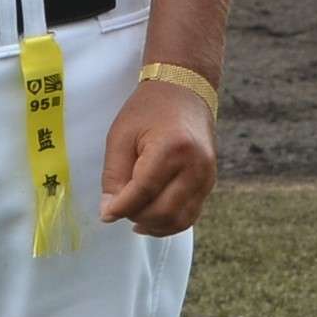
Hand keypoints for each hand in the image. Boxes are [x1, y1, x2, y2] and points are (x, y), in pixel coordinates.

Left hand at [97, 76, 215, 235]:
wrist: (184, 91)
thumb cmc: (148, 110)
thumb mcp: (121, 136)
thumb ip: (114, 176)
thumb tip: (110, 212)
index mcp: (172, 149)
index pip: (145, 191)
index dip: (123, 207)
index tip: (106, 214)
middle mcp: (195, 167)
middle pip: (164, 211)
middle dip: (137, 217)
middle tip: (118, 210)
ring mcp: (207, 177)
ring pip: (179, 220)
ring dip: (154, 225)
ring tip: (133, 217)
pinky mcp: (209, 183)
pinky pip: (190, 215)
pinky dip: (169, 223)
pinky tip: (151, 219)